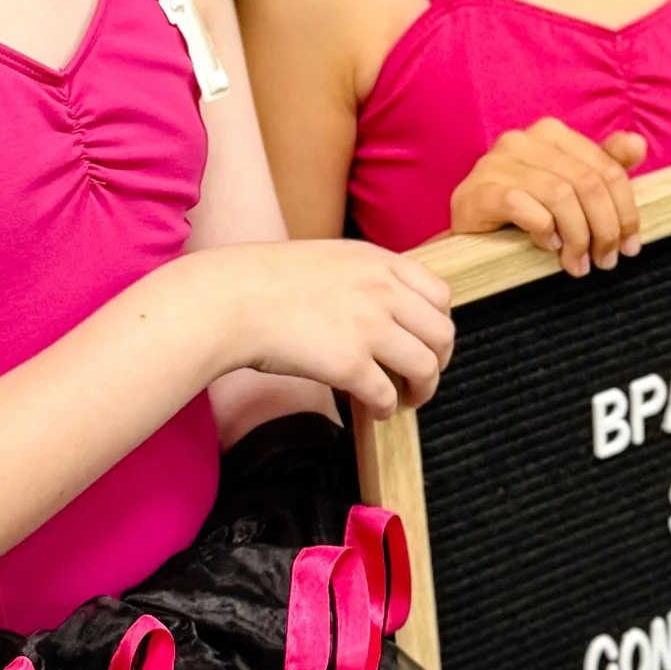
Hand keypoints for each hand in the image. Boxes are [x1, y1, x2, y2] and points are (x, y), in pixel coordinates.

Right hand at [212, 239, 454, 417]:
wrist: (228, 299)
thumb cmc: (264, 282)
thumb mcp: (328, 259)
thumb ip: (363, 278)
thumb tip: (385, 310)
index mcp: (378, 262)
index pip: (440, 295)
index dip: (438, 324)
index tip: (426, 342)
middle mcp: (382, 290)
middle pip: (442, 333)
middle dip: (438, 361)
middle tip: (420, 377)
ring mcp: (368, 326)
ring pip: (426, 366)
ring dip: (421, 389)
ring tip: (405, 399)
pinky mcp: (350, 364)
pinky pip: (388, 395)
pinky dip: (387, 408)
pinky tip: (375, 410)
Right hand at [452, 120, 646, 278]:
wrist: (471, 234)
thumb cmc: (524, 211)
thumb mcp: (570, 189)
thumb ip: (604, 166)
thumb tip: (638, 145)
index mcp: (552, 134)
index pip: (607, 168)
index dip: (626, 210)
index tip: (630, 245)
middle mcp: (523, 139)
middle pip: (587, 183)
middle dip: (604, 228)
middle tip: (605, 261)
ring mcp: (496, 162)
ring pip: (559, 195)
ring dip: (576, 236)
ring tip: (576, 263)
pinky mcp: (477, 190)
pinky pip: (521, 205)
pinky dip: (541, 228)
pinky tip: (546, 245)